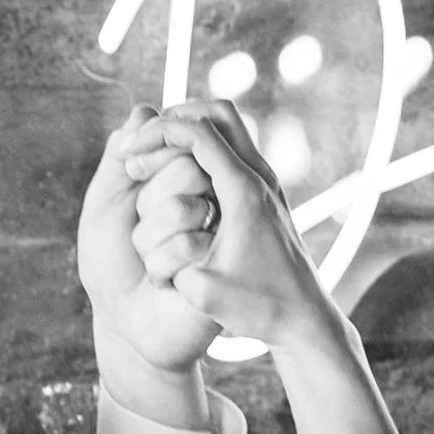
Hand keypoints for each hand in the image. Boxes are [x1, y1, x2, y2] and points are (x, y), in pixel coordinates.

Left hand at [76, 102, 230, 378]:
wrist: (125, 323)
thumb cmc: (112, 265)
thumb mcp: (104, 204)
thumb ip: (121, 157)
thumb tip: (146, 110)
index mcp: (182, 179)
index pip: (178, 140)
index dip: (148, 156)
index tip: (130, 178)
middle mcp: (207, 200)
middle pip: (185, 168)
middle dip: (146, 205)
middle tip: (141, 235)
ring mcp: (220, 233)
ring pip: (183, 207)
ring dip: (149, 241)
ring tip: (152, 263)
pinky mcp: (226, 266)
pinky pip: (187, 246)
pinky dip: (160, 268)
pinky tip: (166, 285)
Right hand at [128, 102, 344, 361]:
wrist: (305, 319)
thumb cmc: (258, 308)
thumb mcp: (202, 293)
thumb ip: (170, 265)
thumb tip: (145, 243)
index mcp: (243, 192)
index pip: (196, 132)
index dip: (156, 134)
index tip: (128, 153)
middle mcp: (260, 178)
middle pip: (217, 113)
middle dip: (175, 119)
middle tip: (143, 142)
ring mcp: (267, 183)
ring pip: (229, 128)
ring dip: (190, 132)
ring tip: (156, 153)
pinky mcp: (267, 194)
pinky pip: (233, 151)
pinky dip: (204, 150)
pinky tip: (180, 175)